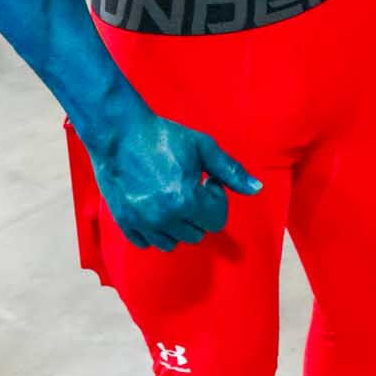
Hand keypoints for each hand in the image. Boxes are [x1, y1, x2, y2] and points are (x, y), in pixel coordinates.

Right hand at [90, 111, 260, 250]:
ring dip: (178, 225)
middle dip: (199, 213)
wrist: (119, 133)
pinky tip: (153, 207)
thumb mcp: (203, 147)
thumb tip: (256, 189)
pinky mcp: (124, 223)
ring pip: (172, 242)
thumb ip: (231, 171)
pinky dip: (154, 231)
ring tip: (170, 199)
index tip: (205, 181)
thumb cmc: (163, 137)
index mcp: (187, 200)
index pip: (217, 221)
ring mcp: (142, 223)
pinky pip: (146, 243)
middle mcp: (165, 218)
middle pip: (197, 234)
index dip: (215, 199)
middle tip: (187, 188)